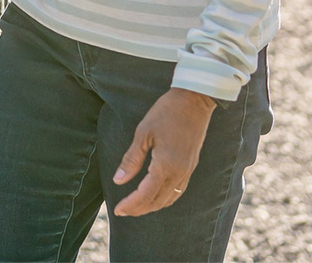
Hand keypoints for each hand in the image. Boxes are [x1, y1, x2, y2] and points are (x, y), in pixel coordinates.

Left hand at [112, 87, 216, 216]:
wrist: (195, 100)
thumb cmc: (166, 112)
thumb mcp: (144, 132)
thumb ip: (131, 159)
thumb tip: (118, 180)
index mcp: (165, 165)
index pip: (145, 194)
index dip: (131, 205)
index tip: (117, 210)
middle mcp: (178, 172)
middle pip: (157, 201)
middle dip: (139, 209)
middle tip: (123, 211)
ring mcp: (187, 170)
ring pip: (169, 198)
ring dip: (153, 205)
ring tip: (137, 206)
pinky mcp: (191, 165)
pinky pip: (178, 190)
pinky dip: (165, 198)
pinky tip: (157, 195)